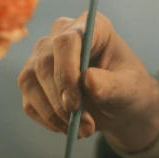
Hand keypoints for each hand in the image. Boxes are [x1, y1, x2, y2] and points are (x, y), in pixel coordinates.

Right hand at [17, 12, 158, 153]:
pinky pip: (28, 102)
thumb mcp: (129, 89)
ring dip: (52, 114)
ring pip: (29, 82)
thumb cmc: (128, 89)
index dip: (66, 72)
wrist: (119, 105)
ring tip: (81, 131)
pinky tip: (68, 128)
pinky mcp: (32, 80)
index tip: (74, 104)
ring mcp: (42, 56)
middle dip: (60, 101)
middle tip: (84, 126)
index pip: (66, 41)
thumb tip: (88, 80)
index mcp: (90, 27)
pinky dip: (46, 120)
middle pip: (44, 63)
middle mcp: (61, 36)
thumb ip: (111, 84)